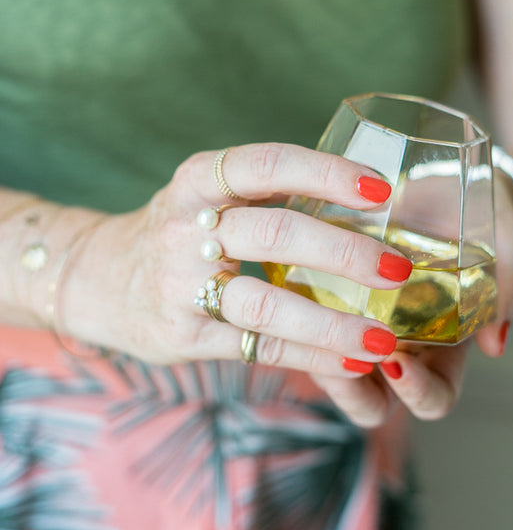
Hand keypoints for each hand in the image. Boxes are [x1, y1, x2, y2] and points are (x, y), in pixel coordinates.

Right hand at [62, 143, 411, 389]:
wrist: (98, 279)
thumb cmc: (175, 232)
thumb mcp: (204, 195)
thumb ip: (265, 196)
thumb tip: (365, 205)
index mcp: (198, 181)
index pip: (268, 165)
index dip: (326, 174)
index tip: (381, 190)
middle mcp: (185, 228)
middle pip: (275, 234)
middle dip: (344, 253)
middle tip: (398, 269)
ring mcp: (180, 286)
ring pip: (266, 303)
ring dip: (333, 323)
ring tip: (384, 339)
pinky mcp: (184, 335)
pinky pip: (257, 347)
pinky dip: (311, 356)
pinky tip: (351, 364)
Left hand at [318, 172, 512, 428]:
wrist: (441, 176)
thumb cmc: (478, 219)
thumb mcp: (503, 247)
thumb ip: (506, 289)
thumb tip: (495, 343)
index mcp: (443, 351)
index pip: (433, 398)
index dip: (417, 392)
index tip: (397, 362)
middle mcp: (398, 347)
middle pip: (370, 402)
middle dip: (354, 391)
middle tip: (346, 357)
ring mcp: (358, 324)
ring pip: (328, 368)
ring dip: (317, 356)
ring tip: (310, 323)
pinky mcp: (325, 295)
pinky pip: (302, 321)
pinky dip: (296, 313)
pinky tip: (292, 288)